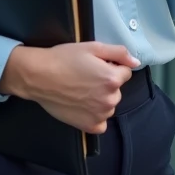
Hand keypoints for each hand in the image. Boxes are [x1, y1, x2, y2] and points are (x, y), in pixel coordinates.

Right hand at [0, 42, 138, 132]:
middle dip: (107, 83)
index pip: (125, 73)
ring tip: (81, 91)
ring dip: (101, 99)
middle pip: (117, 90)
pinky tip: (82, 106)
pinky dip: (95, 116)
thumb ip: (119, 53)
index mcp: (113, 79)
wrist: (39, 76)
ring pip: (109, 105)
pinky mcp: (89, 126)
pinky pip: (101, 123)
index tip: (95, 66)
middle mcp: (110, 99)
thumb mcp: (93, 47)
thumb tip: (136, 63)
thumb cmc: (64, 58)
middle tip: (86, 77)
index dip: (111, 67)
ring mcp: (100, 115)